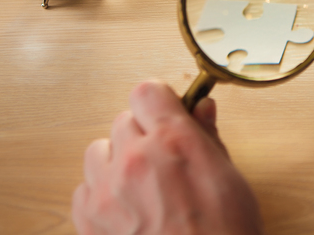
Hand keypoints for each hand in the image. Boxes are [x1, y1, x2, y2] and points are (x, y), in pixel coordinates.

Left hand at [72, 80, 262, 234]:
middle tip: (163, 158)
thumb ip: (208, 137)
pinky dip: (101, 194)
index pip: (147, 91)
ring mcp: (107, 191)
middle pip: (123, 120)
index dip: (158, 102)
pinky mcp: (88, 221)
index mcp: (174, 141)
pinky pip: (84, 188)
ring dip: (117, 160)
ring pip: (98, 151)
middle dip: (142, 134)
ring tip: (141, 186)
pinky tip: (126, 211)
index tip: (167, 113)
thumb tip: (201, 108)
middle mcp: (135, 159)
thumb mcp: (230, 179)